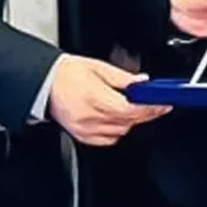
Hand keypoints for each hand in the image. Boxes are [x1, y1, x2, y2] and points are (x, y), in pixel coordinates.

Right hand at [47, 56, 168, 146]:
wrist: (44, 84)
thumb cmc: (66, 73)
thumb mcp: (97, 67)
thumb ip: (123, 77)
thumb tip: (142, 83)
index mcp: (93, 97)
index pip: (130, 109)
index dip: (150, 108)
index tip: (162, 103)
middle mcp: (89, 116)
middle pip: (128, 122)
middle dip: (145, 113)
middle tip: (156, 104)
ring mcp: (85, 129)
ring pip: (121, 132)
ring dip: (131, 121)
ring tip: (132, 107)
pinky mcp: (82, 136)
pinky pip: (109, 139)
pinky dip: (117, 130)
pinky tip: (117, 118)